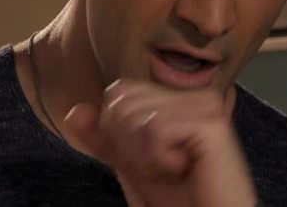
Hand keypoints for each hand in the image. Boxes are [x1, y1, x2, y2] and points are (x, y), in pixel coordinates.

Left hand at [62, 80, 256, 206]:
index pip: (120, 91)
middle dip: (129, 143)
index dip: (118, 131)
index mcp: (181, 99)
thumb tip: (75, 111)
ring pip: (134, 113)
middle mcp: (196, 94)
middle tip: (162, 165)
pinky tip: (183, 167)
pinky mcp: (211, 120)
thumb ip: (104, 139)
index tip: (149, 157)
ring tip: (173, 168)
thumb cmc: (180, 201)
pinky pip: (153, 128)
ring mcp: (206, 103)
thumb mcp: (132, 167)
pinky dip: (157, 157)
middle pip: (123, 100)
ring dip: (144, 154)